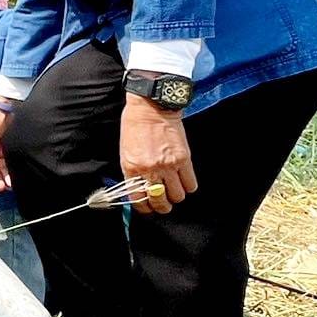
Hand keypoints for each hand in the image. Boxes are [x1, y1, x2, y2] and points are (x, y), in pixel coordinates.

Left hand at [120, 95, 196, 213]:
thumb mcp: (125, 152)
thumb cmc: (135, 126)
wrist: (151, 107)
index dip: (144, 208)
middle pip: (160, 202)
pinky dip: (188, 186)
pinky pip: (191, 184)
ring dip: (176, 196)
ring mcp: (168, 165)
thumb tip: (138, 191)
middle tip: (163, 203)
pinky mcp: (184, 159)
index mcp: (132, 168)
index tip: (148, 209)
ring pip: (178, 196)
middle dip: (162, 206)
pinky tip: (183, 181)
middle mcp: (150, 170)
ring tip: (173, 189)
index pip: (139, 199)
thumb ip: (132, 173)